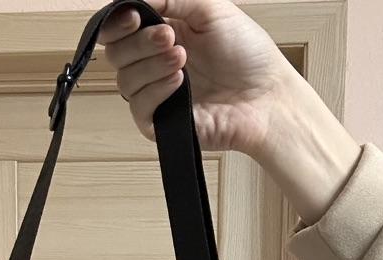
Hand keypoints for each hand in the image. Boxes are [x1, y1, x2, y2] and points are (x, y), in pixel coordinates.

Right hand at [98, 0, 362, 224]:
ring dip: (151, 65)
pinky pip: (139, 108)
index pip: (119, 30)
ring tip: (182, 58)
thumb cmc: (248, 55)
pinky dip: (156, 91)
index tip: (134, 17)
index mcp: (162, 34)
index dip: (117, 22)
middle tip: (170, 37)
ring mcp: (157, 96)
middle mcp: (154, 65)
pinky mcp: (162, 125)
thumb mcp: (211, 8)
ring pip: (125, 81)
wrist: (267, 96)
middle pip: (116, 54)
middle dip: (139, 42)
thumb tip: (136, 0)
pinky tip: (180, 82)